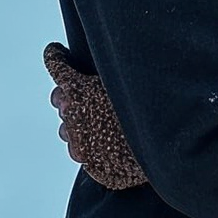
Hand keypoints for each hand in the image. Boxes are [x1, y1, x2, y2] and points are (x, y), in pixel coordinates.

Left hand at [41, 43, 148, 189]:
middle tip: (84, 93)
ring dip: (77, 123)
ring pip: (67, 129)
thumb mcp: (129, 79)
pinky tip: (108, 142)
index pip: (57, 66)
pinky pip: (81, 152)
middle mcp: (73, 114)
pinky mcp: (90, 164)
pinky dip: (90, 146)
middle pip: (58, 98)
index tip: (55, 53)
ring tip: (99, 122)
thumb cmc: (148, 109)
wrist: (162, 146)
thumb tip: (106, 67)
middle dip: (68, 95)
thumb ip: (110, 73)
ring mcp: (79, 142)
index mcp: (79, 88)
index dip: (56, 57)